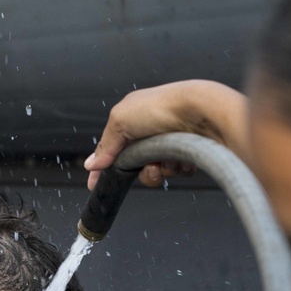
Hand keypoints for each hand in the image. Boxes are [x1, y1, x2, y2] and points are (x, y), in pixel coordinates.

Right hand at [85, 80, 249, 189]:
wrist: (198, 110)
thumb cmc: (161, 106)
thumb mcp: (120, 120)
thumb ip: (105, 144)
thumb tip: (92, 163)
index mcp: (132, 118)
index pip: (112, 148)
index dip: (104, 167)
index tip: (95, 184)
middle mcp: (150, 130)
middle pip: (135, 165)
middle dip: (140, 171)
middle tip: (148, 167)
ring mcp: (169, 141)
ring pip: (156, 171)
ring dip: (159, 171)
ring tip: (166, 161)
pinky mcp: (186, 151)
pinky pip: (176, 171)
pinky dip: (177, 168)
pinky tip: (182, 159)